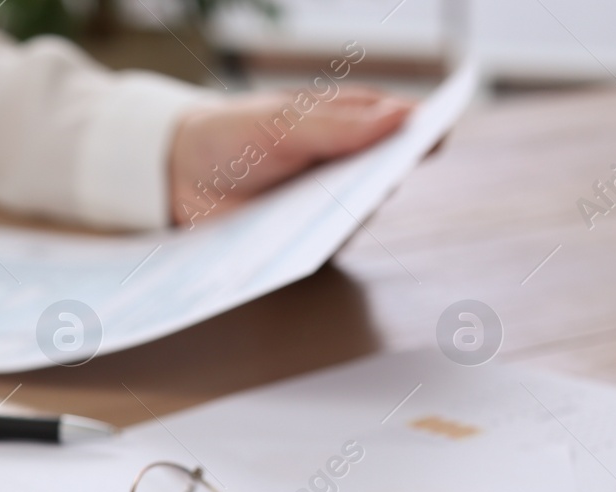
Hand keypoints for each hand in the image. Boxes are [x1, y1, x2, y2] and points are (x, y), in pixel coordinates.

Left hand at [169, 86, 413, 226]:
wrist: (182, 175)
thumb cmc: (236, 135)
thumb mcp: (281, 121)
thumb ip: (336, 123)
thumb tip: (399, 116)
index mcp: (354, 123)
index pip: (405, 128)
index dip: (424, 135)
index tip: (433, 141)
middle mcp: (351, 168)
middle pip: (387, 178)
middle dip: (380, 181)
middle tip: (374, 182)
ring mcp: (331, 208)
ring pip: (359, 218)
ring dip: (346, 218)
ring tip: (327, 214)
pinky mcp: (307, 242)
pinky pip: (323, 250)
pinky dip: (315, 247)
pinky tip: (301, 245)